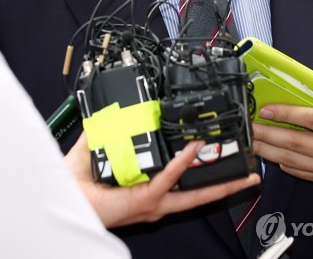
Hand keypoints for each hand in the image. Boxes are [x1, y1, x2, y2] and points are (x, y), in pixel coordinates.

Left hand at [65, 132, 260, 226]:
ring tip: (238, 170)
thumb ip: (110, 131)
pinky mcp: (145, 199)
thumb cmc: (77, 186)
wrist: (64, 198)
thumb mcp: (99, 151)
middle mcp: (155, 199)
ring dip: (217, 180)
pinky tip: (194, 148)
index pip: (183, 182)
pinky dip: (183, 163)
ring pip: (194, 193)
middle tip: (248, 176)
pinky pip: (169, 178)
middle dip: (226, 186)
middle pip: (200, 195)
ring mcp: (153, 201)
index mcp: (148, 189)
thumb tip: (114, 112)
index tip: (218, 155)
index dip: (202, 169)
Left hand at [252, 102, 312, 191]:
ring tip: (252, 143)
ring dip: (270, 152)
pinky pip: (303, 173)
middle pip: (296, 143)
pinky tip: (272, 157)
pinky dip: (285, 166)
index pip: (311, 120)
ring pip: (294, 161)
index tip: (265, 109)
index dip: (285, 114)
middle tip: (248, 128)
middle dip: (267, 135)